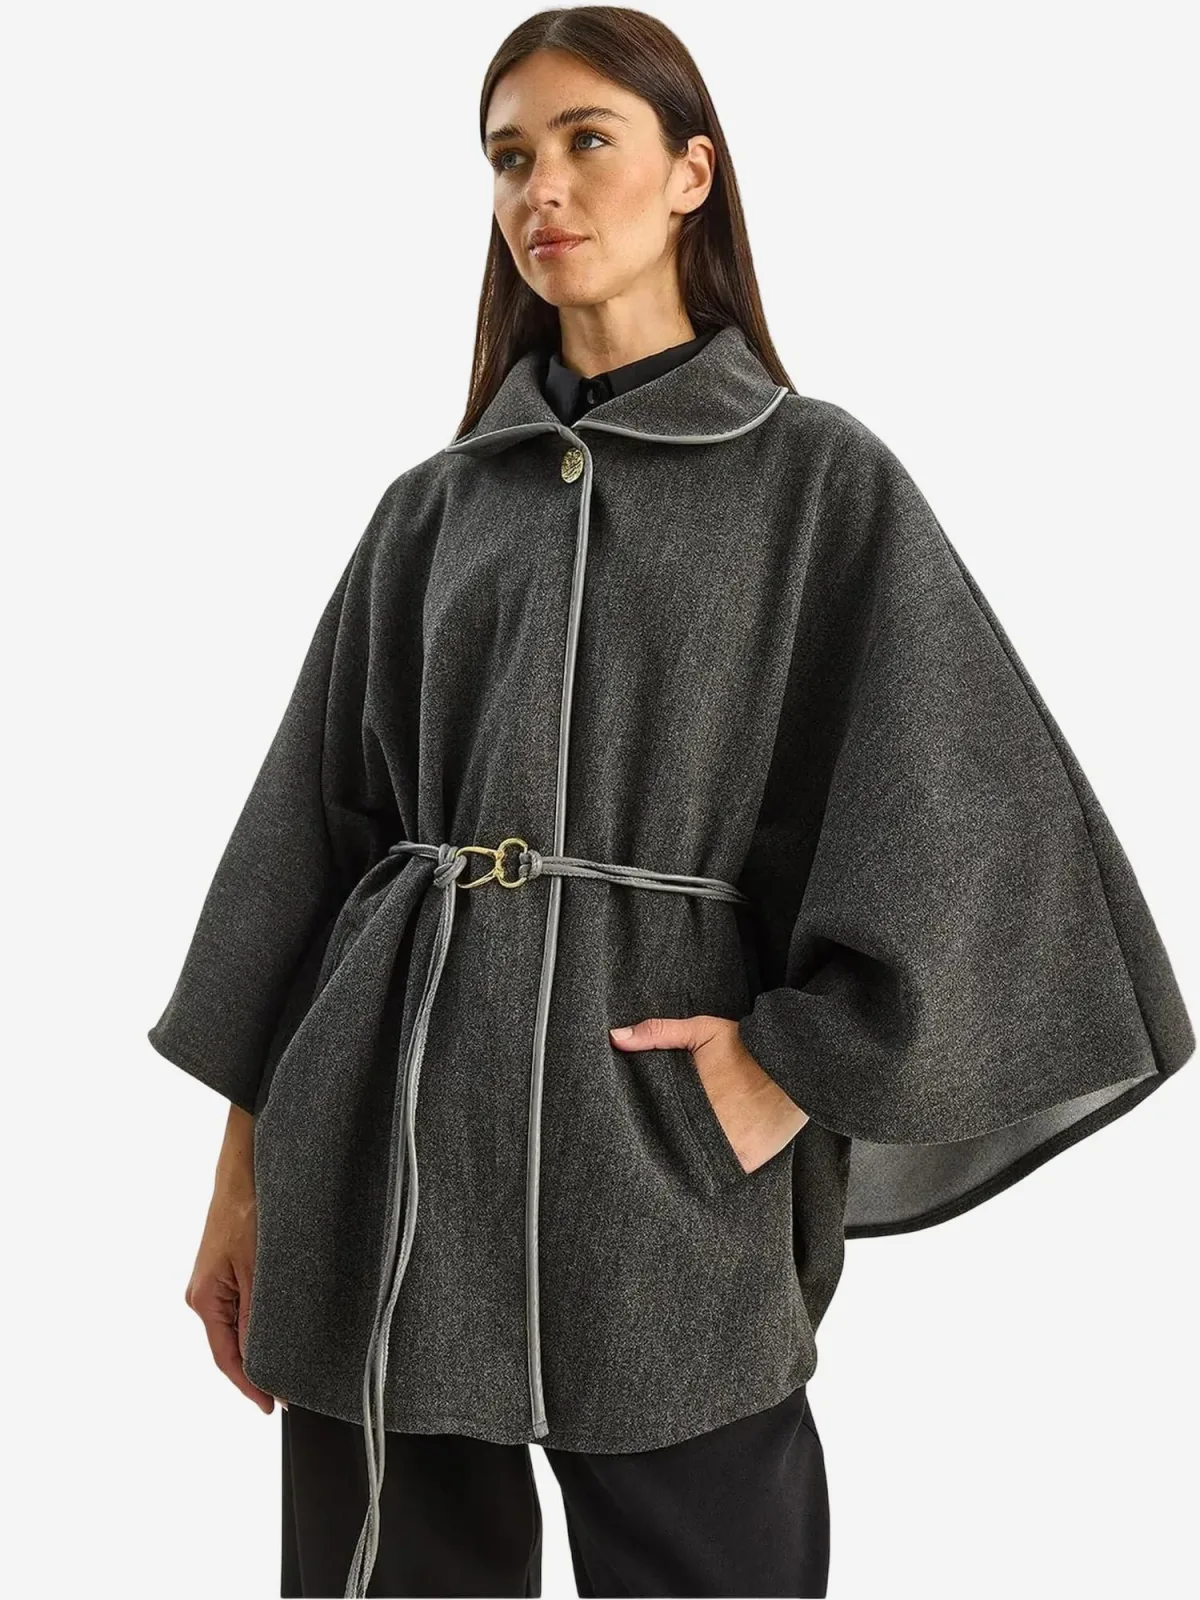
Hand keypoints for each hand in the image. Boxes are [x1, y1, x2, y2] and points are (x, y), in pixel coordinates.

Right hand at [184, 1104, 285, 1414]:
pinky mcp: (230, 1269)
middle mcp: (204, 1295)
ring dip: (264, 1346)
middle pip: (232, 1346)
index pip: (227, 1358)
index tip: (273, 1408)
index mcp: (204, 1299)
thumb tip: (262, 1364)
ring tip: (296, 1368)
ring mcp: (216, 1282)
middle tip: (293, 1393)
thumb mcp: (259, 1268)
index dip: (251, 1386)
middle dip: (260, 1370)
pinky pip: (246, 1307)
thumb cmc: (250, 1209)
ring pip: (241, 1327)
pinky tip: (287, 1330)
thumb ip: (256, 1318)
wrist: (246, 1164)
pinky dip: (263, 1322)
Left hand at [609, 1014, 809, 1174]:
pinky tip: (700, 1170)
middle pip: (668, 1145)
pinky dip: (710, 1173)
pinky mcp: (746, 1160)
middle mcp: (703, 1126)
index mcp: (686, 1096)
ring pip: (691, 1163)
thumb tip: (615, 1036)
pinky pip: (720, 1173)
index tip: (631, 1130)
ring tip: (674, 1159)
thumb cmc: (746, 1046)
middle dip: (660, 1145)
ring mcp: (725, 1147)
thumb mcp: (702, 1030)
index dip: (640, 1127)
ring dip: (683, 1162)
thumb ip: (658, 1033)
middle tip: (651, 1147)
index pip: (651, 1121)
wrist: (797, 1063)